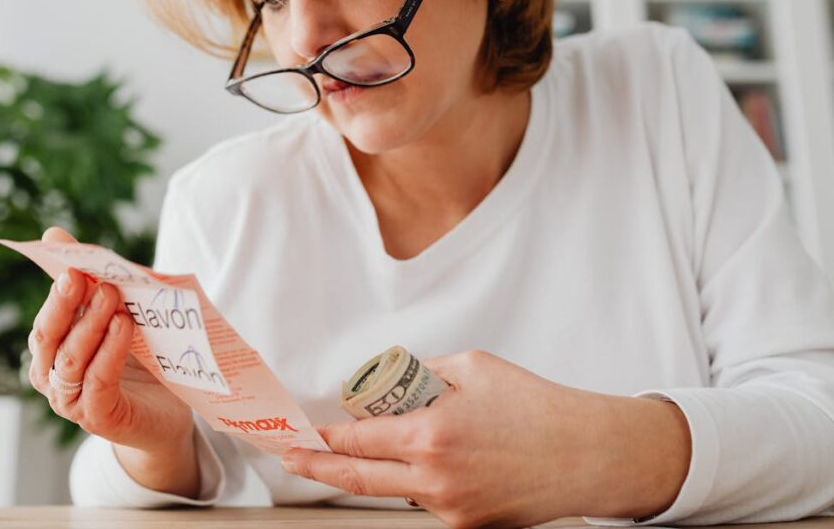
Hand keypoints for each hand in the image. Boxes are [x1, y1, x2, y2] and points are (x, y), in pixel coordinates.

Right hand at [27, 228, 195, 478]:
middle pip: (48, 338)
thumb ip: (88, 281)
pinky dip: (108, 353)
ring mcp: (73, 402)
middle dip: (63, 304)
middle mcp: (53, 378)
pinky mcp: (99, 418)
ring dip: (90, 325)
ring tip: (111, 297)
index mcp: (51, 353)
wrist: (166, 414)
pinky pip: (97, 382)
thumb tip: (54, 234)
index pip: (46, 320)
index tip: (69, 262)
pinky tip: (123, 327)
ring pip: (70, 360)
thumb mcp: (114, 315)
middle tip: (80, 275)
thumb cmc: (135, 363)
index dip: (56, 292)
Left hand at [281, 349, 690, 528]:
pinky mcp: (468, 525)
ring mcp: (450, 508)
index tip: (304, 432)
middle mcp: (434, 479)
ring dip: (375, 472)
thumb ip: (424, 374)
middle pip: (358, 479)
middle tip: (293, 460)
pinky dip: (416, 483)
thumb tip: (393, 381)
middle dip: (318, 469)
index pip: (358, 440)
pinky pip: (426, 502)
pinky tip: (431, 463)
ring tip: (371, 449)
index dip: (326, 437)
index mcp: (431, 434)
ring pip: (393, 492)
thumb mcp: (472, 367)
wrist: (587, 453)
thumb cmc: (535, 406)